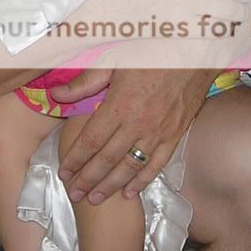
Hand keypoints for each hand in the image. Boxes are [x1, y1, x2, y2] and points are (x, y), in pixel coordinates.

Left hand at [52, 46, 214, 202]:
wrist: (194, 50)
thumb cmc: (151, 50)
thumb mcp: (114, 59)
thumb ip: (85, 81)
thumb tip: (57, 95)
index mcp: (120, 104)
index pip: (91, 140)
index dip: (75, 159)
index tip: (63, 172)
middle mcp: (138, 123)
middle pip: (107, 159)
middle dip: (87, 179)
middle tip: (73, 195)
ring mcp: (159, 132)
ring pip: (130, 167)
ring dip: (110, 186)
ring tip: (94, 199)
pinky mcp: (176, 135)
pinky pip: (157, 164)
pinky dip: (142, 181)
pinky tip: (129, 192)